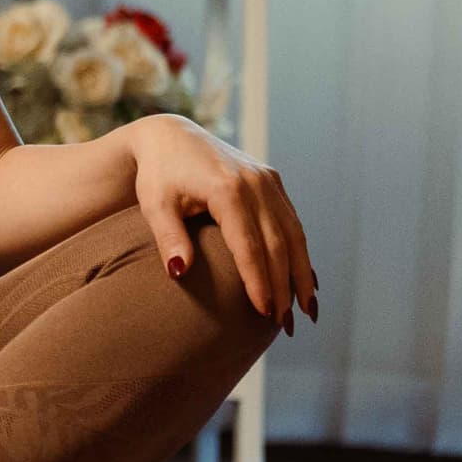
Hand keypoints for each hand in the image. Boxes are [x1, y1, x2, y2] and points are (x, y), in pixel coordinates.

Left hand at [123, 117, 318, 328]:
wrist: (170, 136)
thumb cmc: (158, 175)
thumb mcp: (155, 205)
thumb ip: (168, 237)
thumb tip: (178, 272)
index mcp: (227, 189)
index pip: (249, 246)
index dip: (259, 282)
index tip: (264, 314)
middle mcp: (255, 183)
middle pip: (277, 244)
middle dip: (284, 287)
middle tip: (286, 324)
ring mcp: (267, 180)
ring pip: (293, 234)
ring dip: (301, 273)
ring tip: (306, 310)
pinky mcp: (272, 180)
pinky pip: (291, 221)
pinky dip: (299, 252)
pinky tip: (305, 279)